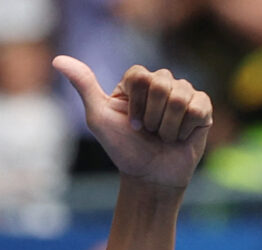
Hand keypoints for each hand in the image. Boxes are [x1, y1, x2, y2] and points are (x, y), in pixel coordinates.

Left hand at [54, 59, 210, 191]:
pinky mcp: (203, 107)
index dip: (135, 104)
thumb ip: (84, 85)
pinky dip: (184, 129)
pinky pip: (197, 108)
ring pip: (180, 97)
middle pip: (161, 83)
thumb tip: (58, 59)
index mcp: (138, 82)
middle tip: (148, 132)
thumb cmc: (124, 149)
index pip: (140, 75)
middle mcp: (162, 83)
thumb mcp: (98, 118)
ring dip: (167, 127)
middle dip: (151, 116)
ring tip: (164, 136)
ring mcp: (184, 92)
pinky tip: (180, 136)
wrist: (150, 178)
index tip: (131, 124)